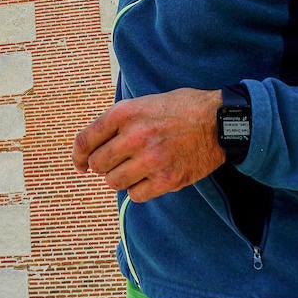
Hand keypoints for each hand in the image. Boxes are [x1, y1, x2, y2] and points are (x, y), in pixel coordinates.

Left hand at [72, 88, 225, 202]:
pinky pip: (136, 195)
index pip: (85, 140)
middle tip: (114, 163)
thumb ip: (119, 121)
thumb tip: (95, 143)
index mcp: (125, 113)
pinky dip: (138, 190)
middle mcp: (134, 137)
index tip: (80, 163)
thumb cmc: (182, 108)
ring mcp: (150, 160)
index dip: (78, 155)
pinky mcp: (167, 179)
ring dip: (119, 178)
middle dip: (102, 166)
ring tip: (133, 169)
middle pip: (98, 164)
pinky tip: (147, 179)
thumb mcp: (144, 102)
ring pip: (114, 182)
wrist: (219, 121)